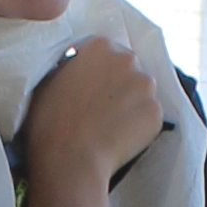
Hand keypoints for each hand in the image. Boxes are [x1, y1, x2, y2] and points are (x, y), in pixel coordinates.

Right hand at [20, 35, 168, 194]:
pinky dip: (138, 125)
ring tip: (111, 125)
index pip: (106, 51)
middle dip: (118, 84)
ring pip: (141, 92)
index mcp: (99, 46)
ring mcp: (146, 86)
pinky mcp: (157, 112)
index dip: (98, 71)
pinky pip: (148, 116)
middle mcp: (128, 59)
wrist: (71, 159)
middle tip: (102, 108)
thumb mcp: (49, 80)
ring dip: (130, 104)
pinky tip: (120, 138)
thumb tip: (80, 70)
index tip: (91, 87)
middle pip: (128, 68)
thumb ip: (72, 67)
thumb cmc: (49, 122)